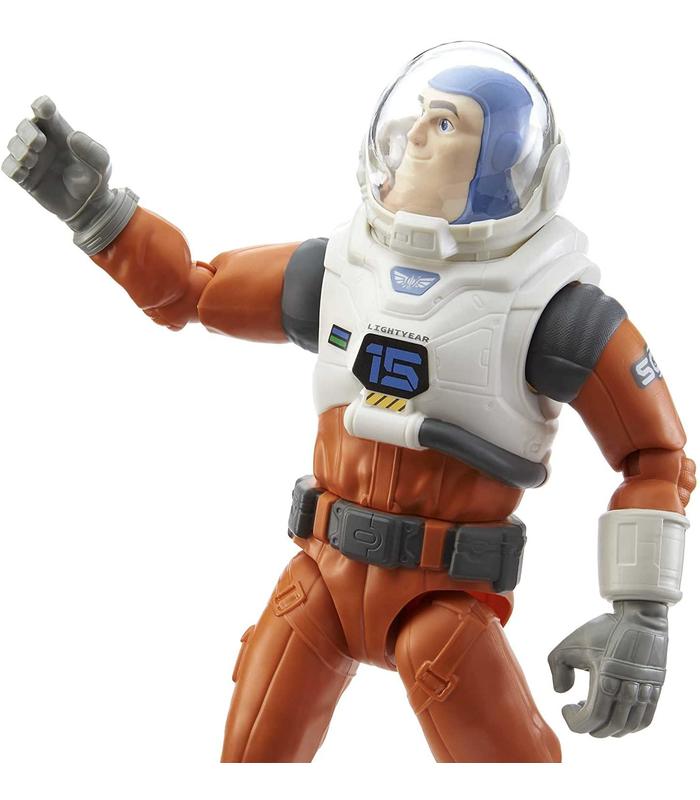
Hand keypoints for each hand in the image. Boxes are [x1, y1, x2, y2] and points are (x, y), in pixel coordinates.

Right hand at [3, 96, 112, 230]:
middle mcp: (43, 142)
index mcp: (60, 132)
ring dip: (20, 149)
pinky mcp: (25, 178)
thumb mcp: (102, 164)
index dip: (41, 105)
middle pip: (25, 125)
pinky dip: (13, 167)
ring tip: (33, 160)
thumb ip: (93, 150)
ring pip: (13, 144)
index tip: (42, 109)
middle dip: (27, 131)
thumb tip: (73, 137)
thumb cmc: (95, 180)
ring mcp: (33, 160)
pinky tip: (25, 172)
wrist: (90, 208)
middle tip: (39, 143)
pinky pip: (8, 167)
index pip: (45, 110)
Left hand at [548, 600, 667, 736]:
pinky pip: (644, 720)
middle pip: (610, 727)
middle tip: (578, 711)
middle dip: (590, 727)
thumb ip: (557, 668)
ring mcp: (644, 692)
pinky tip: (615, 713)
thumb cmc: (603, 630)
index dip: (575, 722)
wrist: (639, 617)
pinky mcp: (655, 690)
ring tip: (594, 711)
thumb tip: (562, 693)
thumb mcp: (570, 643)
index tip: (565, 708)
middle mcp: (628, 690)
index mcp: (606, 679)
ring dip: (609, 727)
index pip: (592, 719)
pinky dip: (629, 726)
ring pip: (628, 727)